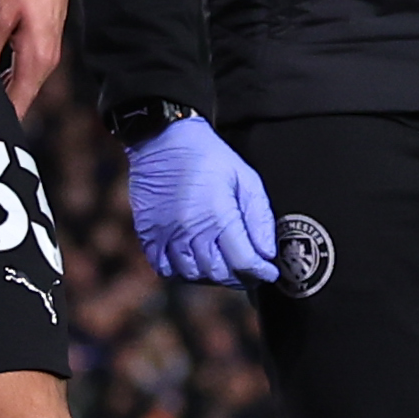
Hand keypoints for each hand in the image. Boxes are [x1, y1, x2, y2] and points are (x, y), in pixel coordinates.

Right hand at [124, 115, 279, 285]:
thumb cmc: (209, 157)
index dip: (261, 272)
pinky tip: (193, 262)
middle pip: (219, 274)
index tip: (269, 271)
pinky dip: (182, 273)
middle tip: (248, 271)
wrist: (162, 140)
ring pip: (193, 276)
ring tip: (223, 266)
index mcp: (219, 217)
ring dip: (212, 277)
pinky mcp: (149, 236)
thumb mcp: (245, 179)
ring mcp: (167, 236)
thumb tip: (268, 252)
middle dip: (239, 277)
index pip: (244, 262)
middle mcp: (191, 232)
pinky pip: (165, 269)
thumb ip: (260, 218)